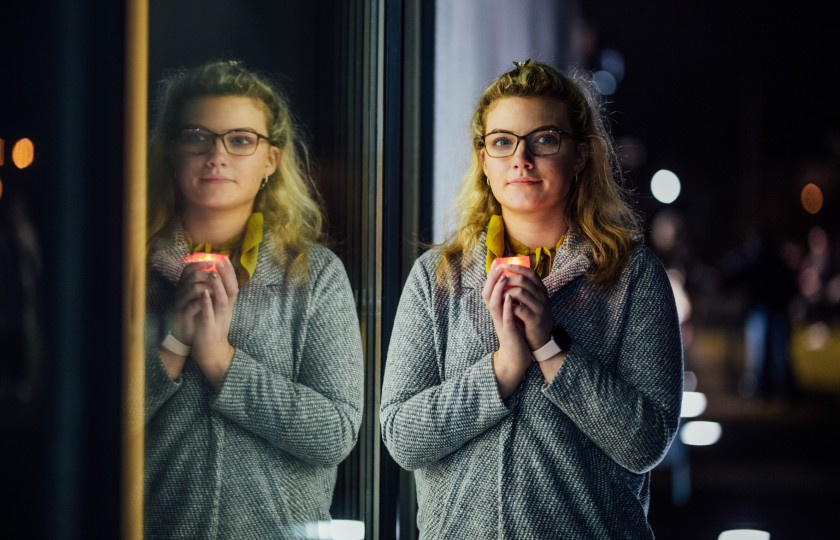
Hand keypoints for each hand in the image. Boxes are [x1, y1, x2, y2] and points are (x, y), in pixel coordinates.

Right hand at [171, 260, 219, 344]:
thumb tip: (218, 270)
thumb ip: (205, 284)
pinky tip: (211, 301)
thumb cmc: (195, 313)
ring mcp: (180, 303)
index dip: (200, 263)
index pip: (188, 268)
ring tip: (217, 289)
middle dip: (207, 274)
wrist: (186, 334)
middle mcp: (179, 292)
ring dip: (208, 287)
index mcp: (183, 286)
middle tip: (218, 276)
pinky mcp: (182, 315)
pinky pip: (192, 305)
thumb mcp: (199, 297)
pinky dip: (203, 302)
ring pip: (193, 288)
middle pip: (192, 276)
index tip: (214, 262)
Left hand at [191, 256, 238, 387]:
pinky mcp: (209, 328)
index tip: (225, 258)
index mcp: (228, 307)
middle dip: (227, 275)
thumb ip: (219, 298)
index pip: (233, 286)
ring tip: (213, 272)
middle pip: (232, 290)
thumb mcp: (219, 312)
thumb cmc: (213, 330)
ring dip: (218, 286)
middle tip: (221, 260)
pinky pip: (209, 314)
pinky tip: (203, 293)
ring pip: (223, 300)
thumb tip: (217, 281)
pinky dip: (207, 303)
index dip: (230, 273)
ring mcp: (219, 320)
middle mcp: (226, 311)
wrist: (213, 353)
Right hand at [482, 265, 532, 398]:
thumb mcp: (510, 316)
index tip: (497, 262)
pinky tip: (510, 298)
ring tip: (503, 277)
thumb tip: (511, 286)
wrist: (515, 358)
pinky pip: (505, 318)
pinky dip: (506, 307)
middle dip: (492, 279)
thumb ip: (508, 303)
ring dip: (498, 290)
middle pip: (488, 294)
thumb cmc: (514, 335)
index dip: (492, 276)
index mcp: (497, 311)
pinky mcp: (508, 332)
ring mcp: (500, 323)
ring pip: (494, 304)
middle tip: (498, 265)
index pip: (490, 290)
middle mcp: (496, 315)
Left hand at [492, 264, 553, 350]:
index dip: (516, 267)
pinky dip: (509, 306)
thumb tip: (509, 272)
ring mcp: (539, 308)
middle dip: (508, 278)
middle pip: (523, 280)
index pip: (530, 272)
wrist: (542, 338)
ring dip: (506, 291)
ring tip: (499, 294)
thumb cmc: (533, 316)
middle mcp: (542, 296)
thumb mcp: (533, 300)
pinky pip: (519, 308)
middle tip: (498, 280)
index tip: (503, 265)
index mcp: (541, 289)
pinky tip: (503, 306)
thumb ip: (525, 288)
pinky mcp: (534, 320)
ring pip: (520, 292)